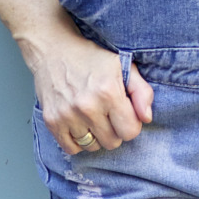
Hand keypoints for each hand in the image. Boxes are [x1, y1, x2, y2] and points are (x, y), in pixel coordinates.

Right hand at [28, 23, 153, 154]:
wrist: (52, 50)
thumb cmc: (90, 58)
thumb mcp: (122, 66)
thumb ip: (142, 92)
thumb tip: (147, 118)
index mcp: (108, 92)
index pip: (130, 132)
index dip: (130, 124)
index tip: (122, 113)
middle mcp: (88, 107)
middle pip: (112, 142)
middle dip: (113, 131)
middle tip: (106, 114)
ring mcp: (68, 115)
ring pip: (92, 147)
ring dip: (95, 136)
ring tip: (91, 117)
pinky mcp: (52, 121)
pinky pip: (71, 148)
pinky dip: (77, 141)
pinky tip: (78, 125)